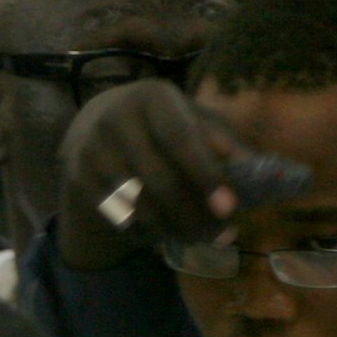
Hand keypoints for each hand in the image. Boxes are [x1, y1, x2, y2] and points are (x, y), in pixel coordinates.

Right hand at [54, 78, 245, 270]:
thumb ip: (223, 142)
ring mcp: (92, 152)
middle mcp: (115, 121)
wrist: (97, 124)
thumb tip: (256, 172)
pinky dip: (148, 233)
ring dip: (174, 230)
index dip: (205, 175)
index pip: (180, 139)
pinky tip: (168, 234)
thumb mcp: (194, 120)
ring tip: (201, 239)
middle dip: (194, 214)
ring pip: (138, 206)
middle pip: (159, 180)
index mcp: (151, 97)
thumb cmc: (162, 123)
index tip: (229, 208)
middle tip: (223, 236)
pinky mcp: (79, 180)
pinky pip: (119, 218)